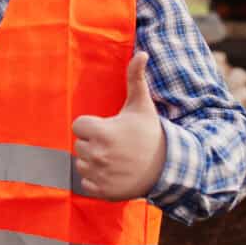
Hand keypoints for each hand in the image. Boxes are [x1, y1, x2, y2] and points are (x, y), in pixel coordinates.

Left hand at [71, 51, 165, 200]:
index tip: (106, 128)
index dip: (90, 125)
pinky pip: (86, 183)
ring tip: (114, 158)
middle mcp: (98, 154)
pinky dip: (96, 180)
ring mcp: (100, 175)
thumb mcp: (142, 105)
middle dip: (93, 143)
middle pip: (79, 145)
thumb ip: (135, 78)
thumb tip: (141, 53)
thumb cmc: (150, 133)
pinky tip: (112, 173)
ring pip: (81, 164)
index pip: (78, 126)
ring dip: (93, 162)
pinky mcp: (103, 191)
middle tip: (114, 144)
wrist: (167, 167)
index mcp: (102, 132)